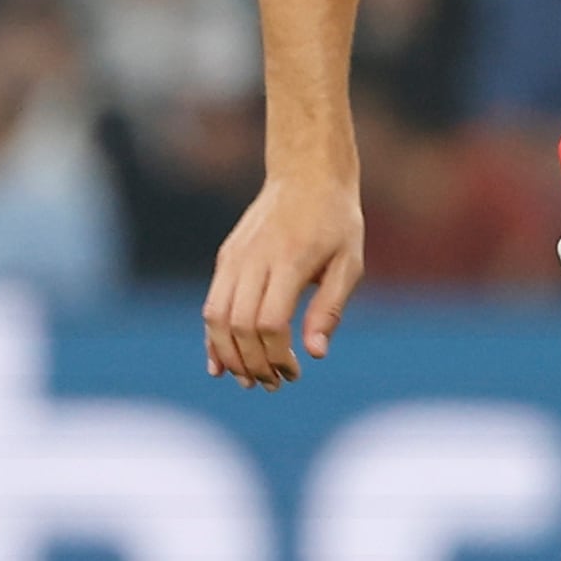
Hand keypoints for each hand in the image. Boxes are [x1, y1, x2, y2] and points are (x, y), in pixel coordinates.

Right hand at [203, 174, 364, 386]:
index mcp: (288, 261)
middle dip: (253, 363)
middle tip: (272, 384)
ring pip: (215, 317)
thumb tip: (314, 354)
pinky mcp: (225, 258)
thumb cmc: (336, 222)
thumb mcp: (349, 263)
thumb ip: (330, 309)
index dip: (276, 356)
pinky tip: (220, 363)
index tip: (294, 373)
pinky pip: (211, 304)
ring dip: (228, 355)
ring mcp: (234, 258)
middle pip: (239, 326)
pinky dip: (212, 336)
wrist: (306, 176)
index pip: (269, 323)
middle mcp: (254, 260)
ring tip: (248, 380)